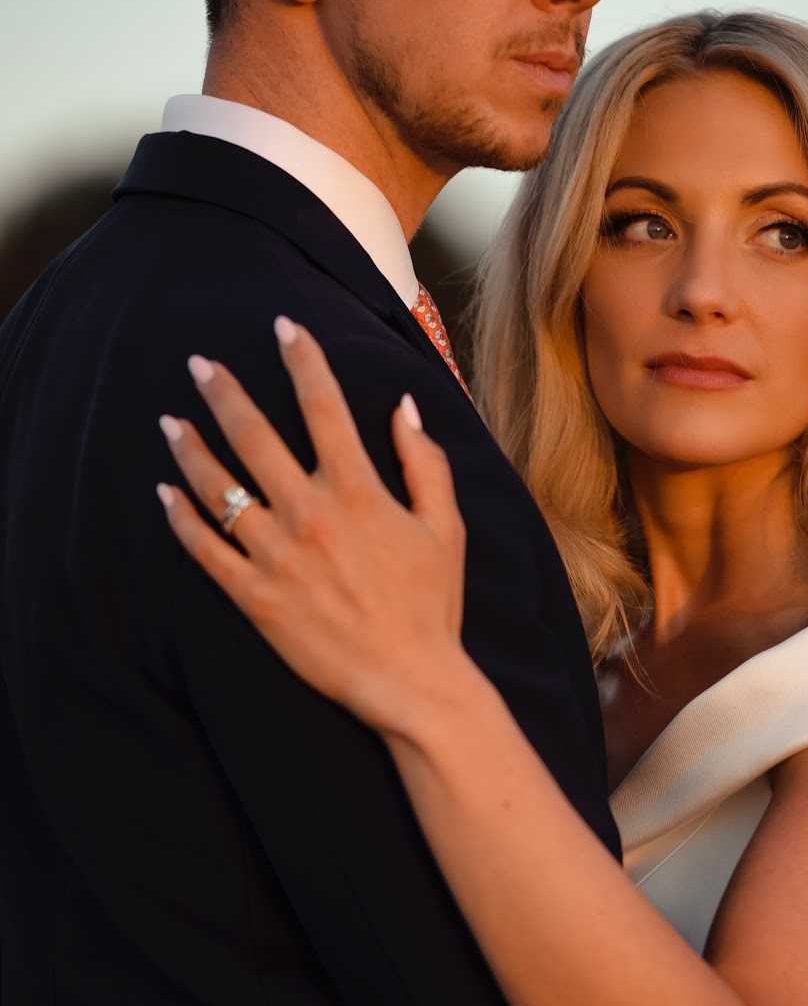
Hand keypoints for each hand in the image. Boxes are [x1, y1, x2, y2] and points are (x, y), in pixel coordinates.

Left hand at [156, 317, 468, 733]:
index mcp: (358, 490)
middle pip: (254, 436)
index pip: (323, 406)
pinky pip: (206, 550)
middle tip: (198, 363)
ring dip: (189, 449)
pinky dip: (181, 519)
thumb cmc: (431, 605)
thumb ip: (425, 463)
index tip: (282, 326)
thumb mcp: (444, 528)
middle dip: (223, 392)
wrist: (410, 679)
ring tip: (169, 422)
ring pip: (218, 488)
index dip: (302, 359)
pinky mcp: (256, 597)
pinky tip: (164, 493)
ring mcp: (277, 555)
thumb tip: (404, 407)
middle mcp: (310, 513)